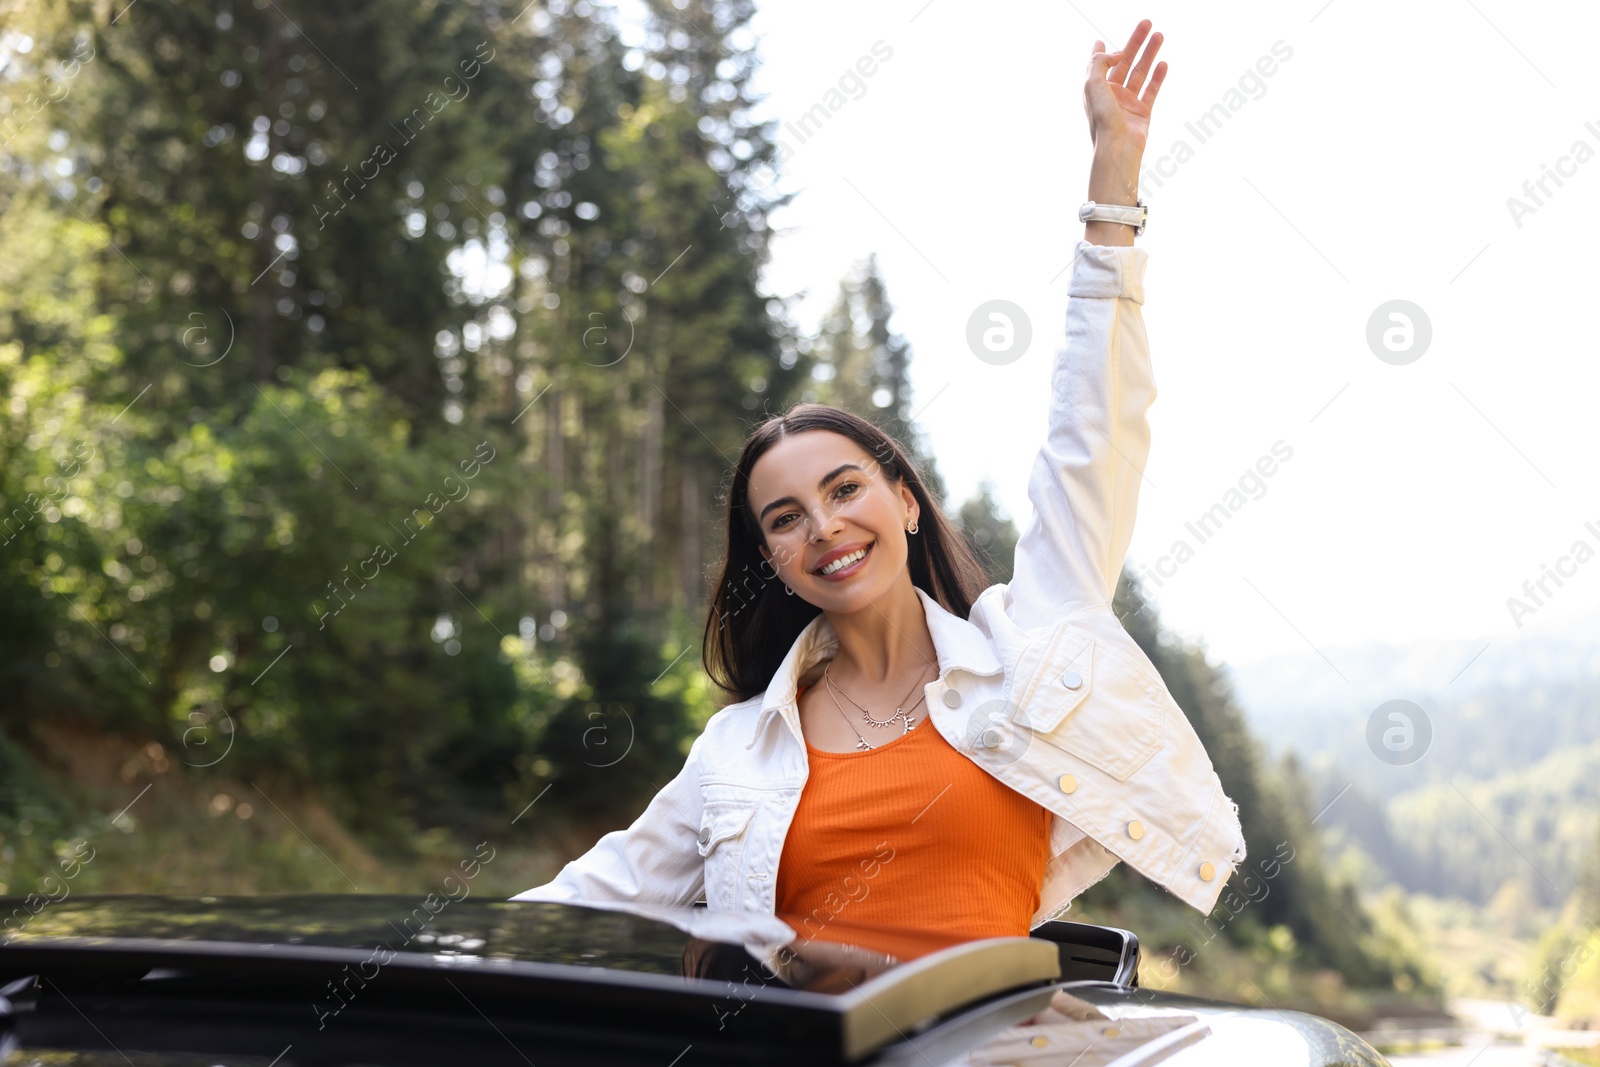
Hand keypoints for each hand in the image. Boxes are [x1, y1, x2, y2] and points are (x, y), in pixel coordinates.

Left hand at [1083, 19, 1166, 158]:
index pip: (1098, 65)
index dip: (1101, 52)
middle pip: (1124, 63)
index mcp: (1096, 89)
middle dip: (1135, 42)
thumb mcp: (1092, 84)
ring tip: (1159, 35)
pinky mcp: (1143, 113)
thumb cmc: (1102, 118)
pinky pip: (1151, 90)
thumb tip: (1114, 53)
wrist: (1117, 147)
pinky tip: (1163, 63)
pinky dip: (1157, 77)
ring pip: (1140, 73)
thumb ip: (1099, 62)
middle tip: (1146, 24)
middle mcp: (1111, 95)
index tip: (1100, 41)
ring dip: (1149, 54)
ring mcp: (1127, 104)